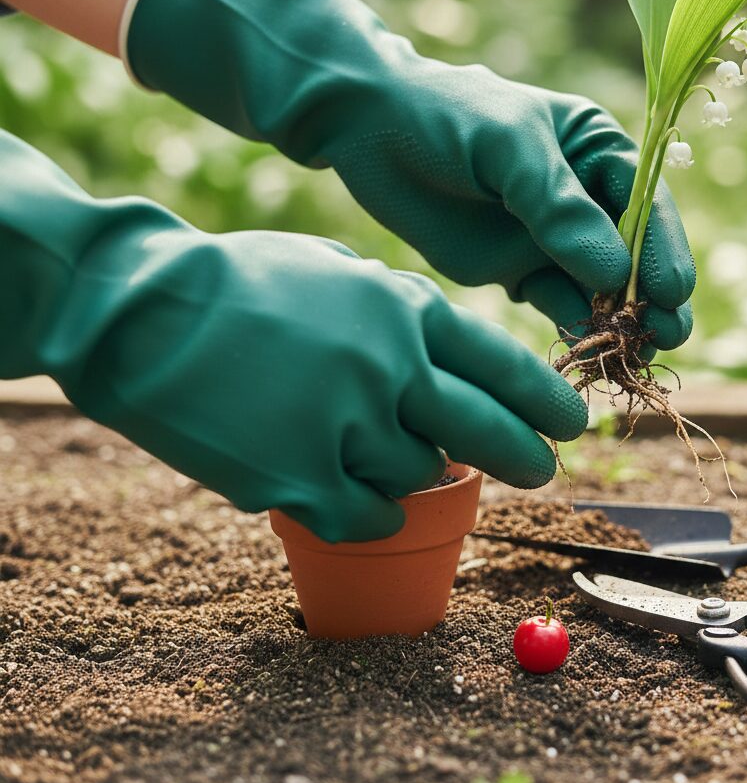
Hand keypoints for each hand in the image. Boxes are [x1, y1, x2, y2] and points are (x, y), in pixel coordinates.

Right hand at [0, 130, 586, 541]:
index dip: (546, 399)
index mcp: (404, 308)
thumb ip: (398, 311)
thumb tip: (445, 359)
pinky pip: (371, 513)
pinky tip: (348, 486)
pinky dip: (371, 506)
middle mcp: (391, 367)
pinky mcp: (301, 480)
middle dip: (528, 456)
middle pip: (491, 432)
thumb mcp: (336, 269)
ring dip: (416, 470)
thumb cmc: (239, 282)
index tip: (570, 423)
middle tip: (542, 468)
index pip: (505, 363)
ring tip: (378, 450)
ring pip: (425, 476)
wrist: (139, 310)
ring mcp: (348, 427)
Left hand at [127, 0, 695, 349]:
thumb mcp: (507, 148)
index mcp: (596, 150)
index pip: (646, 202)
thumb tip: (616, 274)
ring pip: (601, 288)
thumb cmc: (445, 117)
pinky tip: (589, 353)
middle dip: (653, 294)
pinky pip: (558, 306)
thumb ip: (558, 208)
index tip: (672, 291)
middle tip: (670, 336)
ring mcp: (552, 239)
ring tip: (638, 357)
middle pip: (634, 252)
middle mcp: (586, 198)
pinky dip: (576, 330)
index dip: (663, 247)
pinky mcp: (518, 271)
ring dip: (622, 321)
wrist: (369, 131)